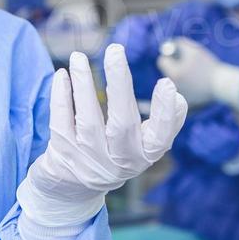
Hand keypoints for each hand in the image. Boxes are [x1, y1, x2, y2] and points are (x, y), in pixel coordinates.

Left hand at [16, 44, 187, 231]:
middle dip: (120, 85)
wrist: (72, 189)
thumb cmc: (116, 153)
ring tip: (78, 57)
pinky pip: (61, 122)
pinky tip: (62, 76)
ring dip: (83, 85)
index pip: (160, 137)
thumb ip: (163, 123)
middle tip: (115, 50)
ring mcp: (89, 160)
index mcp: (143, 156)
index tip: (168, 84)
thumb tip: (177, 96)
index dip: (166, 113)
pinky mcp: (63, 155)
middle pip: (122, 124)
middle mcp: (118, 162)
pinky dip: (61, 97)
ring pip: (88, 120)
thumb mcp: (142, 145)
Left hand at [156, 37, 238, 107]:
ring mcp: (179, 98)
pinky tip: (197, 89)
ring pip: (175, 84)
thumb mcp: (195, 50)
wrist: (225, 86)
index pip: (161, 61)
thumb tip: (171, 44)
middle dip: (176, 68)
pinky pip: (181, 96)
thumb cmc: (210, 67)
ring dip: (182, 80)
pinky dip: (187, 92)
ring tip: (197, 78)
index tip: (179, 57)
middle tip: (191, 67)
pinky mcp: (186, 106)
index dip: (170, 57)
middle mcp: (173, 87)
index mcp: (173, 73)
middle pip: (168, 73)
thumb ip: (180, 44)